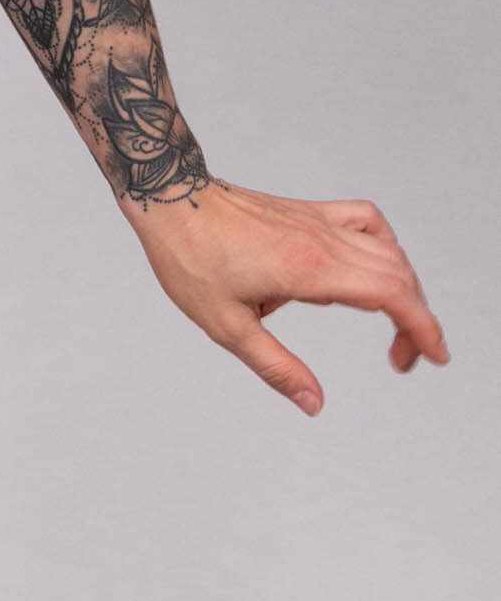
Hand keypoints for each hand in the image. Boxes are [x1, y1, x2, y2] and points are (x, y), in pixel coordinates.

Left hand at [124, 176, 449, 414]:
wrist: (168, 196)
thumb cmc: (190, 258)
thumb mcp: (226, 326)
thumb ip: (276, 368)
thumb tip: (314, 404)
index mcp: (309, 270)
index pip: (392, 294)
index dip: (423, 327)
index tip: (434, 356)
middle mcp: (323, 240)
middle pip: (399, 275)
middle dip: (415, 320)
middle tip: (402, 359)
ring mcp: (317, 220)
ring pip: (387, 249)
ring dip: (403, 287)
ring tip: (392, 324)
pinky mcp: (306, 211)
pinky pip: (364, 220)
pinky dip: (383, 245)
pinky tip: (370, 268)